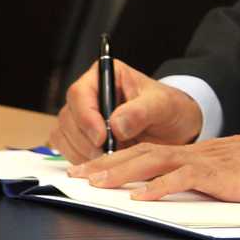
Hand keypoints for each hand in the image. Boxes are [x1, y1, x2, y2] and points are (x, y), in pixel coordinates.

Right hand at [45, 61, 203, 162]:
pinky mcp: (80, 138)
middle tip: (110, 153)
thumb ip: (141, 111)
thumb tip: (116, 124)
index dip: (86, 117)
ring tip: (113, 157)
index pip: (80, 93)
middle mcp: (88, 95)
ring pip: (64, 136)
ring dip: (84, 153)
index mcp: (105, 76)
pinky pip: (68, 151)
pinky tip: (105, 162)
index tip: (102, 138)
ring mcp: (82, 117)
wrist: (175, 129)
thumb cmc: (170, 109)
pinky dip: (83, 161)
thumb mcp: (164, 106)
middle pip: (68, 118)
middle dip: (86, 140)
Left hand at [67, 125, 239, 201]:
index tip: (88, 171)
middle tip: (76, 175)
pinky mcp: (218, 175)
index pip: (145, 152)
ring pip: (155, 162)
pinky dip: (160, 187)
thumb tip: (172, 193)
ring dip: (122, 172)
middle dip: (105, 165)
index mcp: (193, 154)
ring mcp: (204, 162)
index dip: (114, 160)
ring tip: (97, 183)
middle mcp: (193, 154)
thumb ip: (198, 179)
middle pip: (141, 153)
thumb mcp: (224, 173)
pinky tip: (142, 197)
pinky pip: (184, 178)